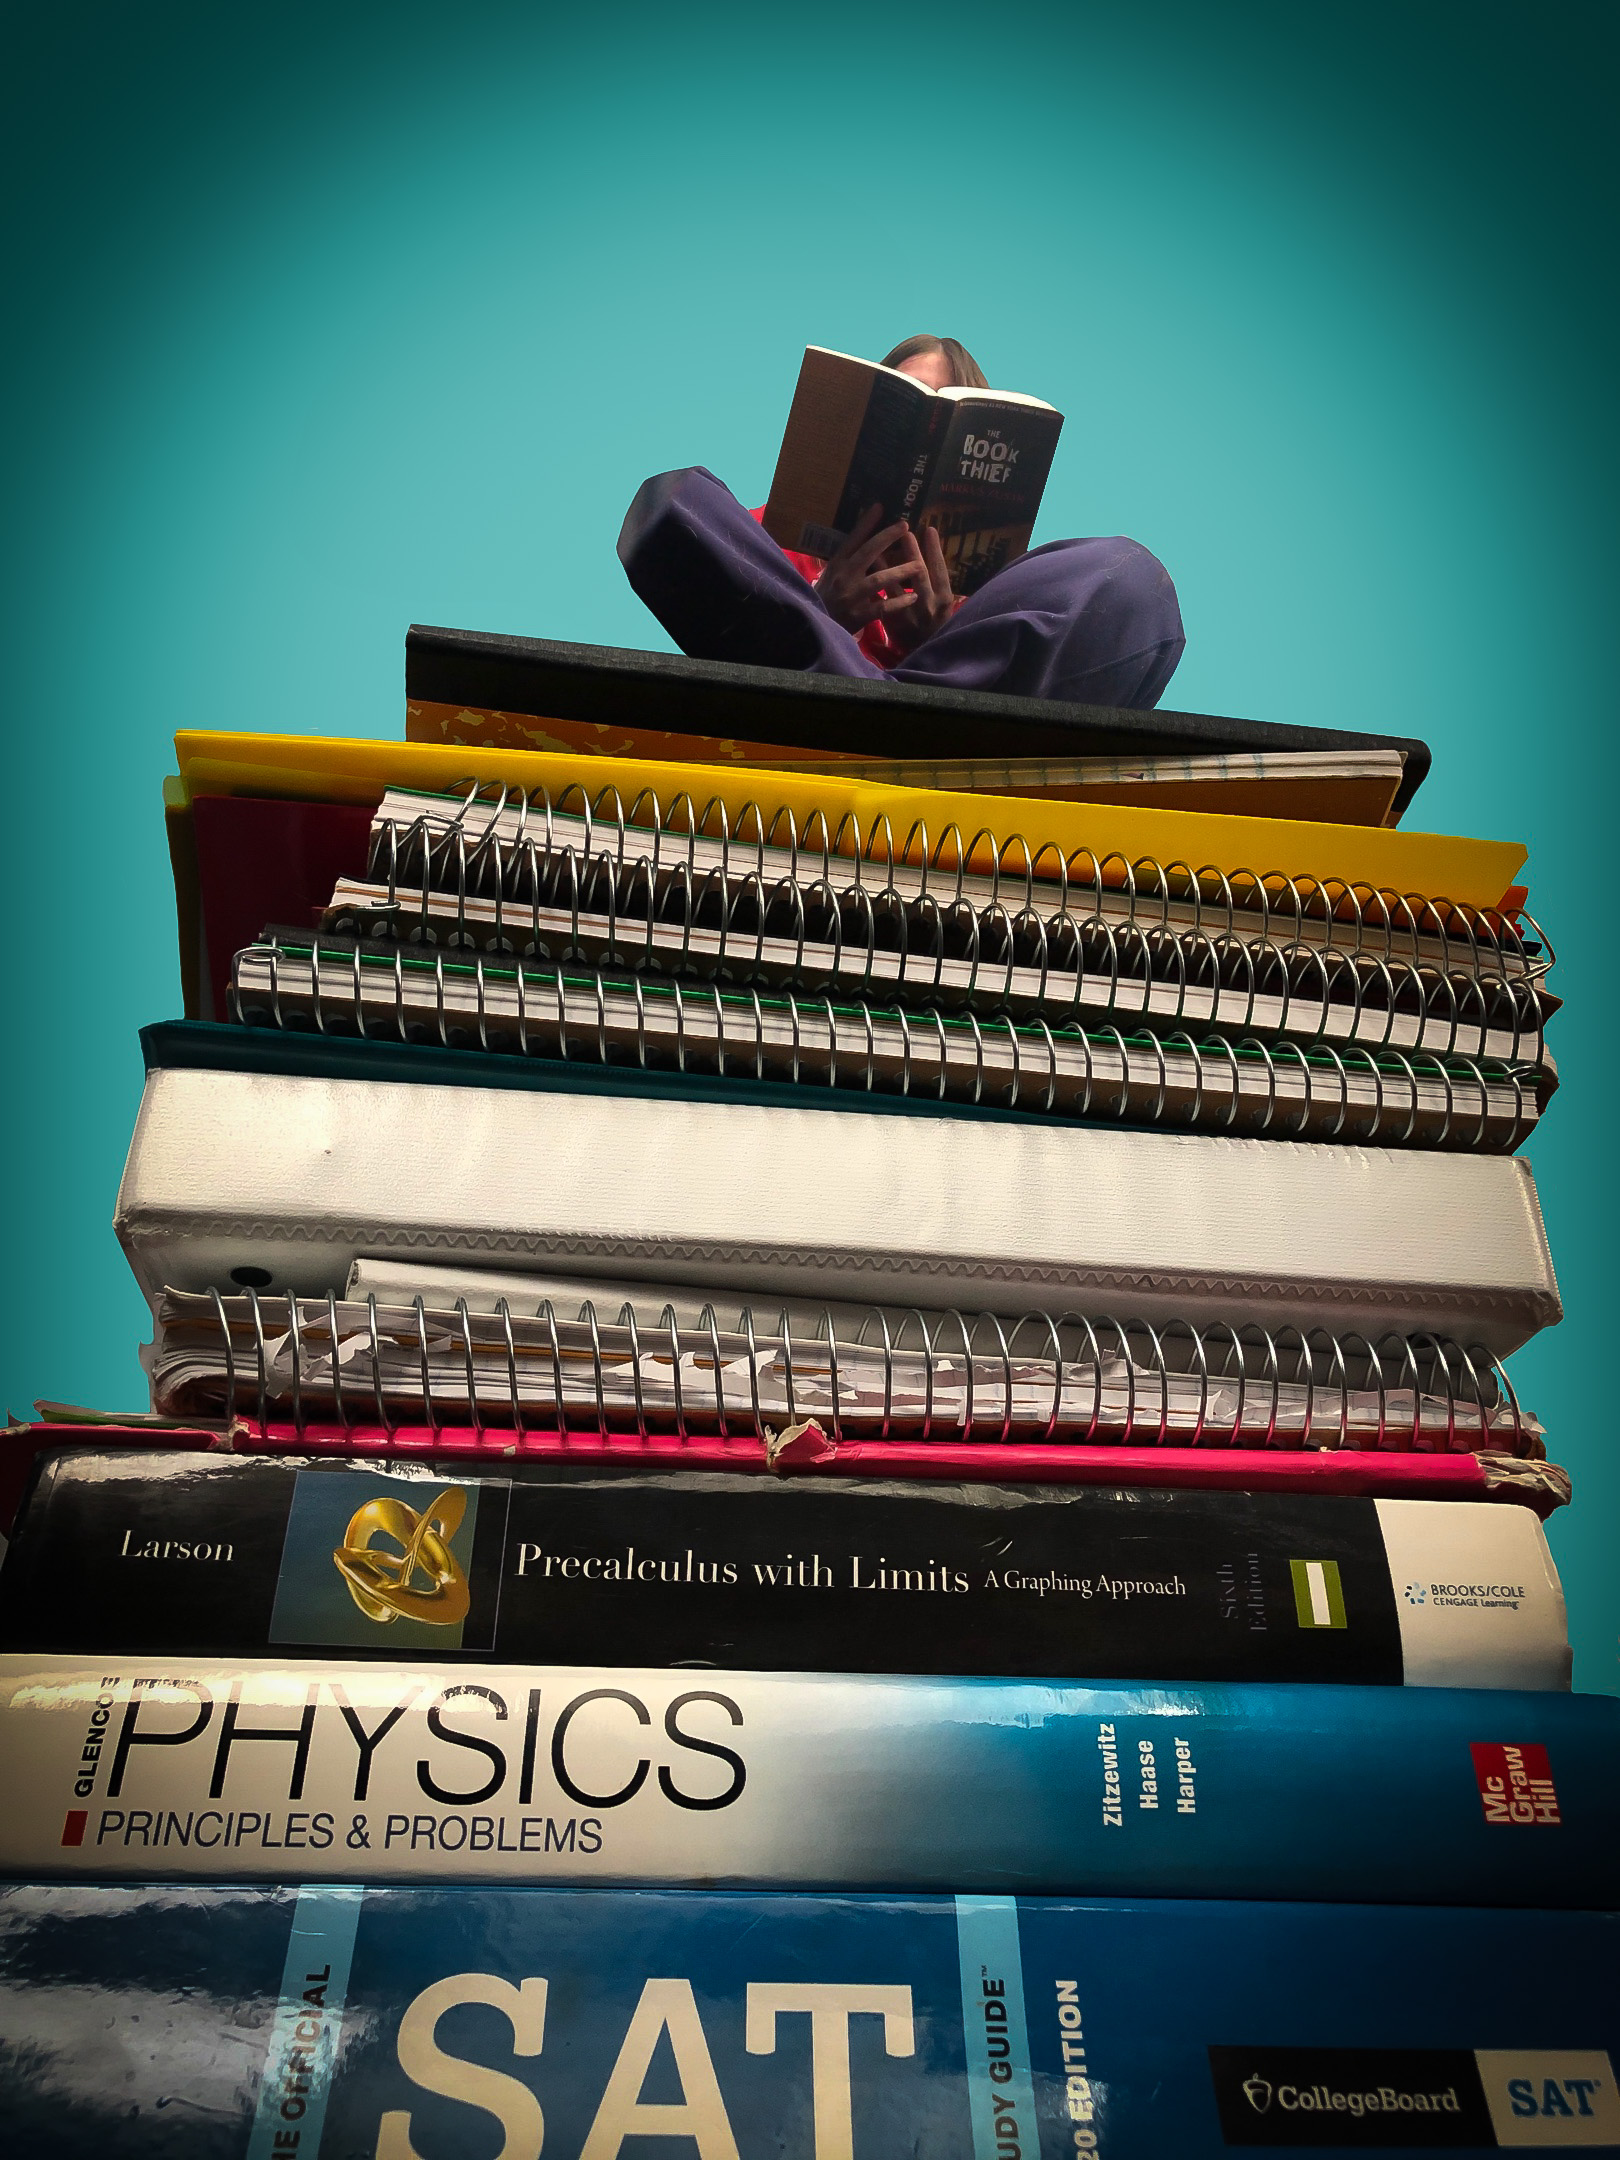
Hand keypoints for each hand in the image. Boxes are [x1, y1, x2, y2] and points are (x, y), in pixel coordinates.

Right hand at [814, 505, 949, 642]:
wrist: (815, 628)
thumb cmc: (825, 600)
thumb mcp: (829, 576)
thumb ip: (844, 561)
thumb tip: (858, 540)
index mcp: (837, 564)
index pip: (852, 539)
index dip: (866, 523)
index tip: (880, 507)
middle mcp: (844, 576)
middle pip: (868, 552)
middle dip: (887, 538)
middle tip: (905, 525)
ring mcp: (851, 596)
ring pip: (878, 580)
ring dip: (900, 571)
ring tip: (920, 565)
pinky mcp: (858, 615)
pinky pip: (882, 607)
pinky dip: (898, 602)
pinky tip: (913, 597)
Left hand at [878, 519, 953, 655]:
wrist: (924, 653)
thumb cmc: (934, 623)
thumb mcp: (942, 604)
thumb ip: (938, 582)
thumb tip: (933, 552)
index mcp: (944, 599)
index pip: (941, 569)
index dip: (935, 550)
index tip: (930, 529)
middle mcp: (929, 606)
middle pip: (921, 574)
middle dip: (913, 551)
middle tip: (905, 530)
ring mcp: (910, 614)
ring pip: (898, 585)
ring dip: (888, 563)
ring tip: (880, 543)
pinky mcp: (894, 622)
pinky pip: (883, 598)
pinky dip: (876, 583)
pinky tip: (870, 569)